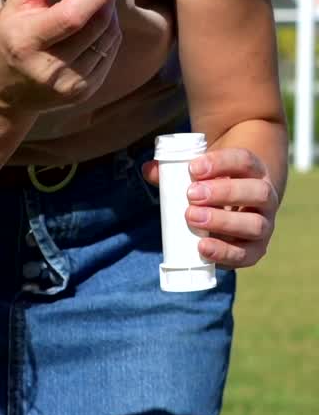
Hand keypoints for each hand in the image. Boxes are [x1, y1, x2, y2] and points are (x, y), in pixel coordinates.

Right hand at [0, 0, 127, 117]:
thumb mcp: (16, 0)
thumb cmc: (8, 37)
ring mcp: (69, 85)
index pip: (72, 17)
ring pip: (107, 40)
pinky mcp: (83, 94)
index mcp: (27, 41)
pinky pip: (109, 54)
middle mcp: (49, 68)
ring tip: (97, 1)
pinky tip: (95, 26)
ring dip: (109, 15)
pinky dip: (108, 34)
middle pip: (95, 26)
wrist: (2, 92)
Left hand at [142, 147, 277, 268]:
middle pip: (256, 192)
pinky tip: (202, 247)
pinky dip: (225, 252)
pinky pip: (246, 254)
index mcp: (254, 170)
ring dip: (223, 222)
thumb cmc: (213, 185)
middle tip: (191, 195)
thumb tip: (149, 170)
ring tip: (192, 217)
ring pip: (255, 224)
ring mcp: (264, 224)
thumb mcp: (200, 174)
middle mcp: (265, 196)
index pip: (244, 160)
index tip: (193, 168)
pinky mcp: (256, 249)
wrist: (233, 207)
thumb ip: (174, 171)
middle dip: (224, 193)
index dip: (220, 163)